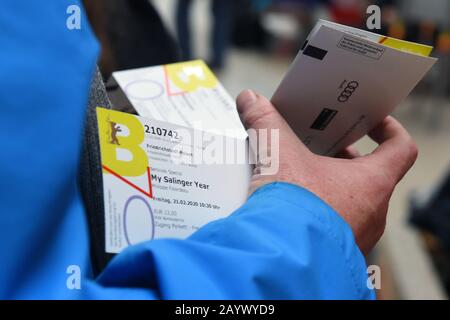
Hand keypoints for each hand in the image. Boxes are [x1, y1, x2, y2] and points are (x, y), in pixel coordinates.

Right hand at [236, 90, 417, 254]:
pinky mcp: (335, 250)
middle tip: (321, 145)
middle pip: (369, 174)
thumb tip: (250, 100)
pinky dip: (318, 208)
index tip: (371, 123)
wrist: (281, 259)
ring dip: (329, 184)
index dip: (389, 130)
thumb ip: (264, 124)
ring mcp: (356, 234)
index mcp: (372, 183)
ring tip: (301, 172)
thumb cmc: (294, 209)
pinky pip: (334, 222)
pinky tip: (291, 202)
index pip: (400, 149)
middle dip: (343, 157)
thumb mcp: (277, 156)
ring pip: (351, 200)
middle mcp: (372, 211)